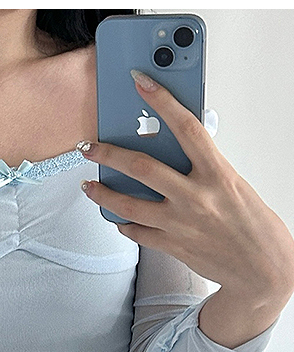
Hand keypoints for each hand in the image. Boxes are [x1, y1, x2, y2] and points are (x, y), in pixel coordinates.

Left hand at [83, 77, 293, 329]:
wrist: (261, 269)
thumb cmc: (251, 223)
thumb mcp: (232, 183)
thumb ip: (204, 166)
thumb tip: (177, 149)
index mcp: (216, 173)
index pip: (185, 127)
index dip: (161, 100)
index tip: (141, 82)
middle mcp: (195, 197)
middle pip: (142, 168)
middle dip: (109, 153)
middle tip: (89, 146)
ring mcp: (181, 224)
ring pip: (130, 205)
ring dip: (104, 193)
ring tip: (89, 185)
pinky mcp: (174, 247)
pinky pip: (139, 234)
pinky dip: (124, 224)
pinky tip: (115, 217)